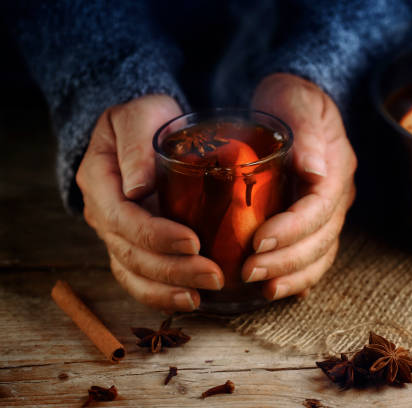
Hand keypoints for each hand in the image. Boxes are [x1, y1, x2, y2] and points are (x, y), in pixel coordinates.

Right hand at [76, 94, 223, 311]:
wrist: (144, 132)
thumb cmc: (147, 119)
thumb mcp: (141, 116)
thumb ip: (137, 145)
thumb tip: (137, 188)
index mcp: (99, 180)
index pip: (122, 218)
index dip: (156, 235)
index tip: (193, 241)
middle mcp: (103, 214)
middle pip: (131, 253)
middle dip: (172, 269)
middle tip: (213, 274)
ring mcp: (116, 234)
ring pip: (134, 274)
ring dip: (169, 289)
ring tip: (203, 295)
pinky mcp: (133, 247)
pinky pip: (140, 280)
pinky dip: (162, 295)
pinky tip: (192, 300)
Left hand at [245, 73, 356, 299]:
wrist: (292, 106)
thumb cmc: (289, 99)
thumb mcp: (295, 100)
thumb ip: (306, 129)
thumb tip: (314, 169)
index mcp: (337, 168)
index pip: (318, 208)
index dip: (291, 230)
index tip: (257, 241)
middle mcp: (337, 196)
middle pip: (320, 240)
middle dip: (286, 261)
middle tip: (247, 271)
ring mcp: (328, 212)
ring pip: (319, 255)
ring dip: (291, 275)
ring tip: (260, 288)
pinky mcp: (313, 222)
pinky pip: (313, 257)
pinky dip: (297, 278)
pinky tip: (275, 290)